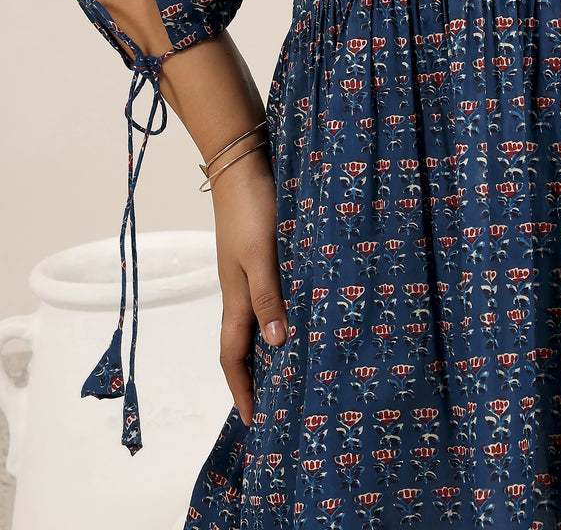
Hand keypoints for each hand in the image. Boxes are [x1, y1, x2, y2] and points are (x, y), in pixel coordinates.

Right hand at [210, 149, 288, 426]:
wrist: (243, 160)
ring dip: (271, 345)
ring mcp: (249, 269)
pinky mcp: (263, 250)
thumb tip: (275, 345)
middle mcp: (240, 288)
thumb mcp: (262, 254)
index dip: (242, 390)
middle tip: (278, 404)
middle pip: (244, 343)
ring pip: (258, 319)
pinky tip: (303, 311)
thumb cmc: (253, 206)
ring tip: (295, 367)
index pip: (234, 356)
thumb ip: (268, 296)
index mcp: (236, 296)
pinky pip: (270, 294)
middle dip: (257, 376)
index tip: (253, 422)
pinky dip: (282, 312)